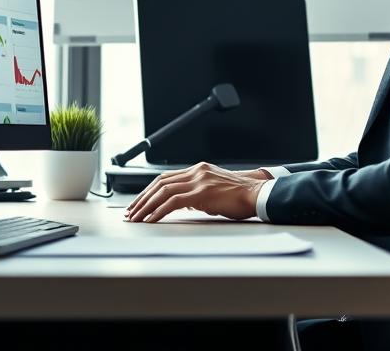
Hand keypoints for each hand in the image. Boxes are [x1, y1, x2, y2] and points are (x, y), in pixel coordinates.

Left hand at [124, 162, 265, 222]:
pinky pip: (173, 202)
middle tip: (131, 212)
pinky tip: (151, 220)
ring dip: (146, 206)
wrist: (259, 193)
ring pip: (162, 191)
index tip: (139, 203)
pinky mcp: (202, 192)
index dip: (149, 191)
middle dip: (142, 198)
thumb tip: (183, 204)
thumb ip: (198, 194)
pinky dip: (158, 211)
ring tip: (136, 218)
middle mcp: (196, 171)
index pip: (166, 178)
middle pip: (159, 183)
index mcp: (198, 170)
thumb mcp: (215, 191)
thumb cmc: (241, 196)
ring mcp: (198, 180)